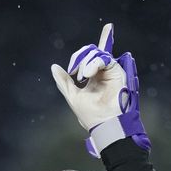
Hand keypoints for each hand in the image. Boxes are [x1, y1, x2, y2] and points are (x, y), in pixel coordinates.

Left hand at [51, 24, 149, 156]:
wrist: (104, 123)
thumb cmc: (89, 114)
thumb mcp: (72, 96)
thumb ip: (63, 81)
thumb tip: (54, 66)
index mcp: (93, 76)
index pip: (92, 56)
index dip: (92, 47)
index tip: (90, 48)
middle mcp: (103, 71)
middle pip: (90, 51)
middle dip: (79, 57)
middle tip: (74, 72)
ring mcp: (110, 70)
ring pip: (96, 52)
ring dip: (85, 62)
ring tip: (82, 76)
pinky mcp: (116, 71)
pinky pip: (104, 58)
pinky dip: (94, 63)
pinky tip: (88, 74)